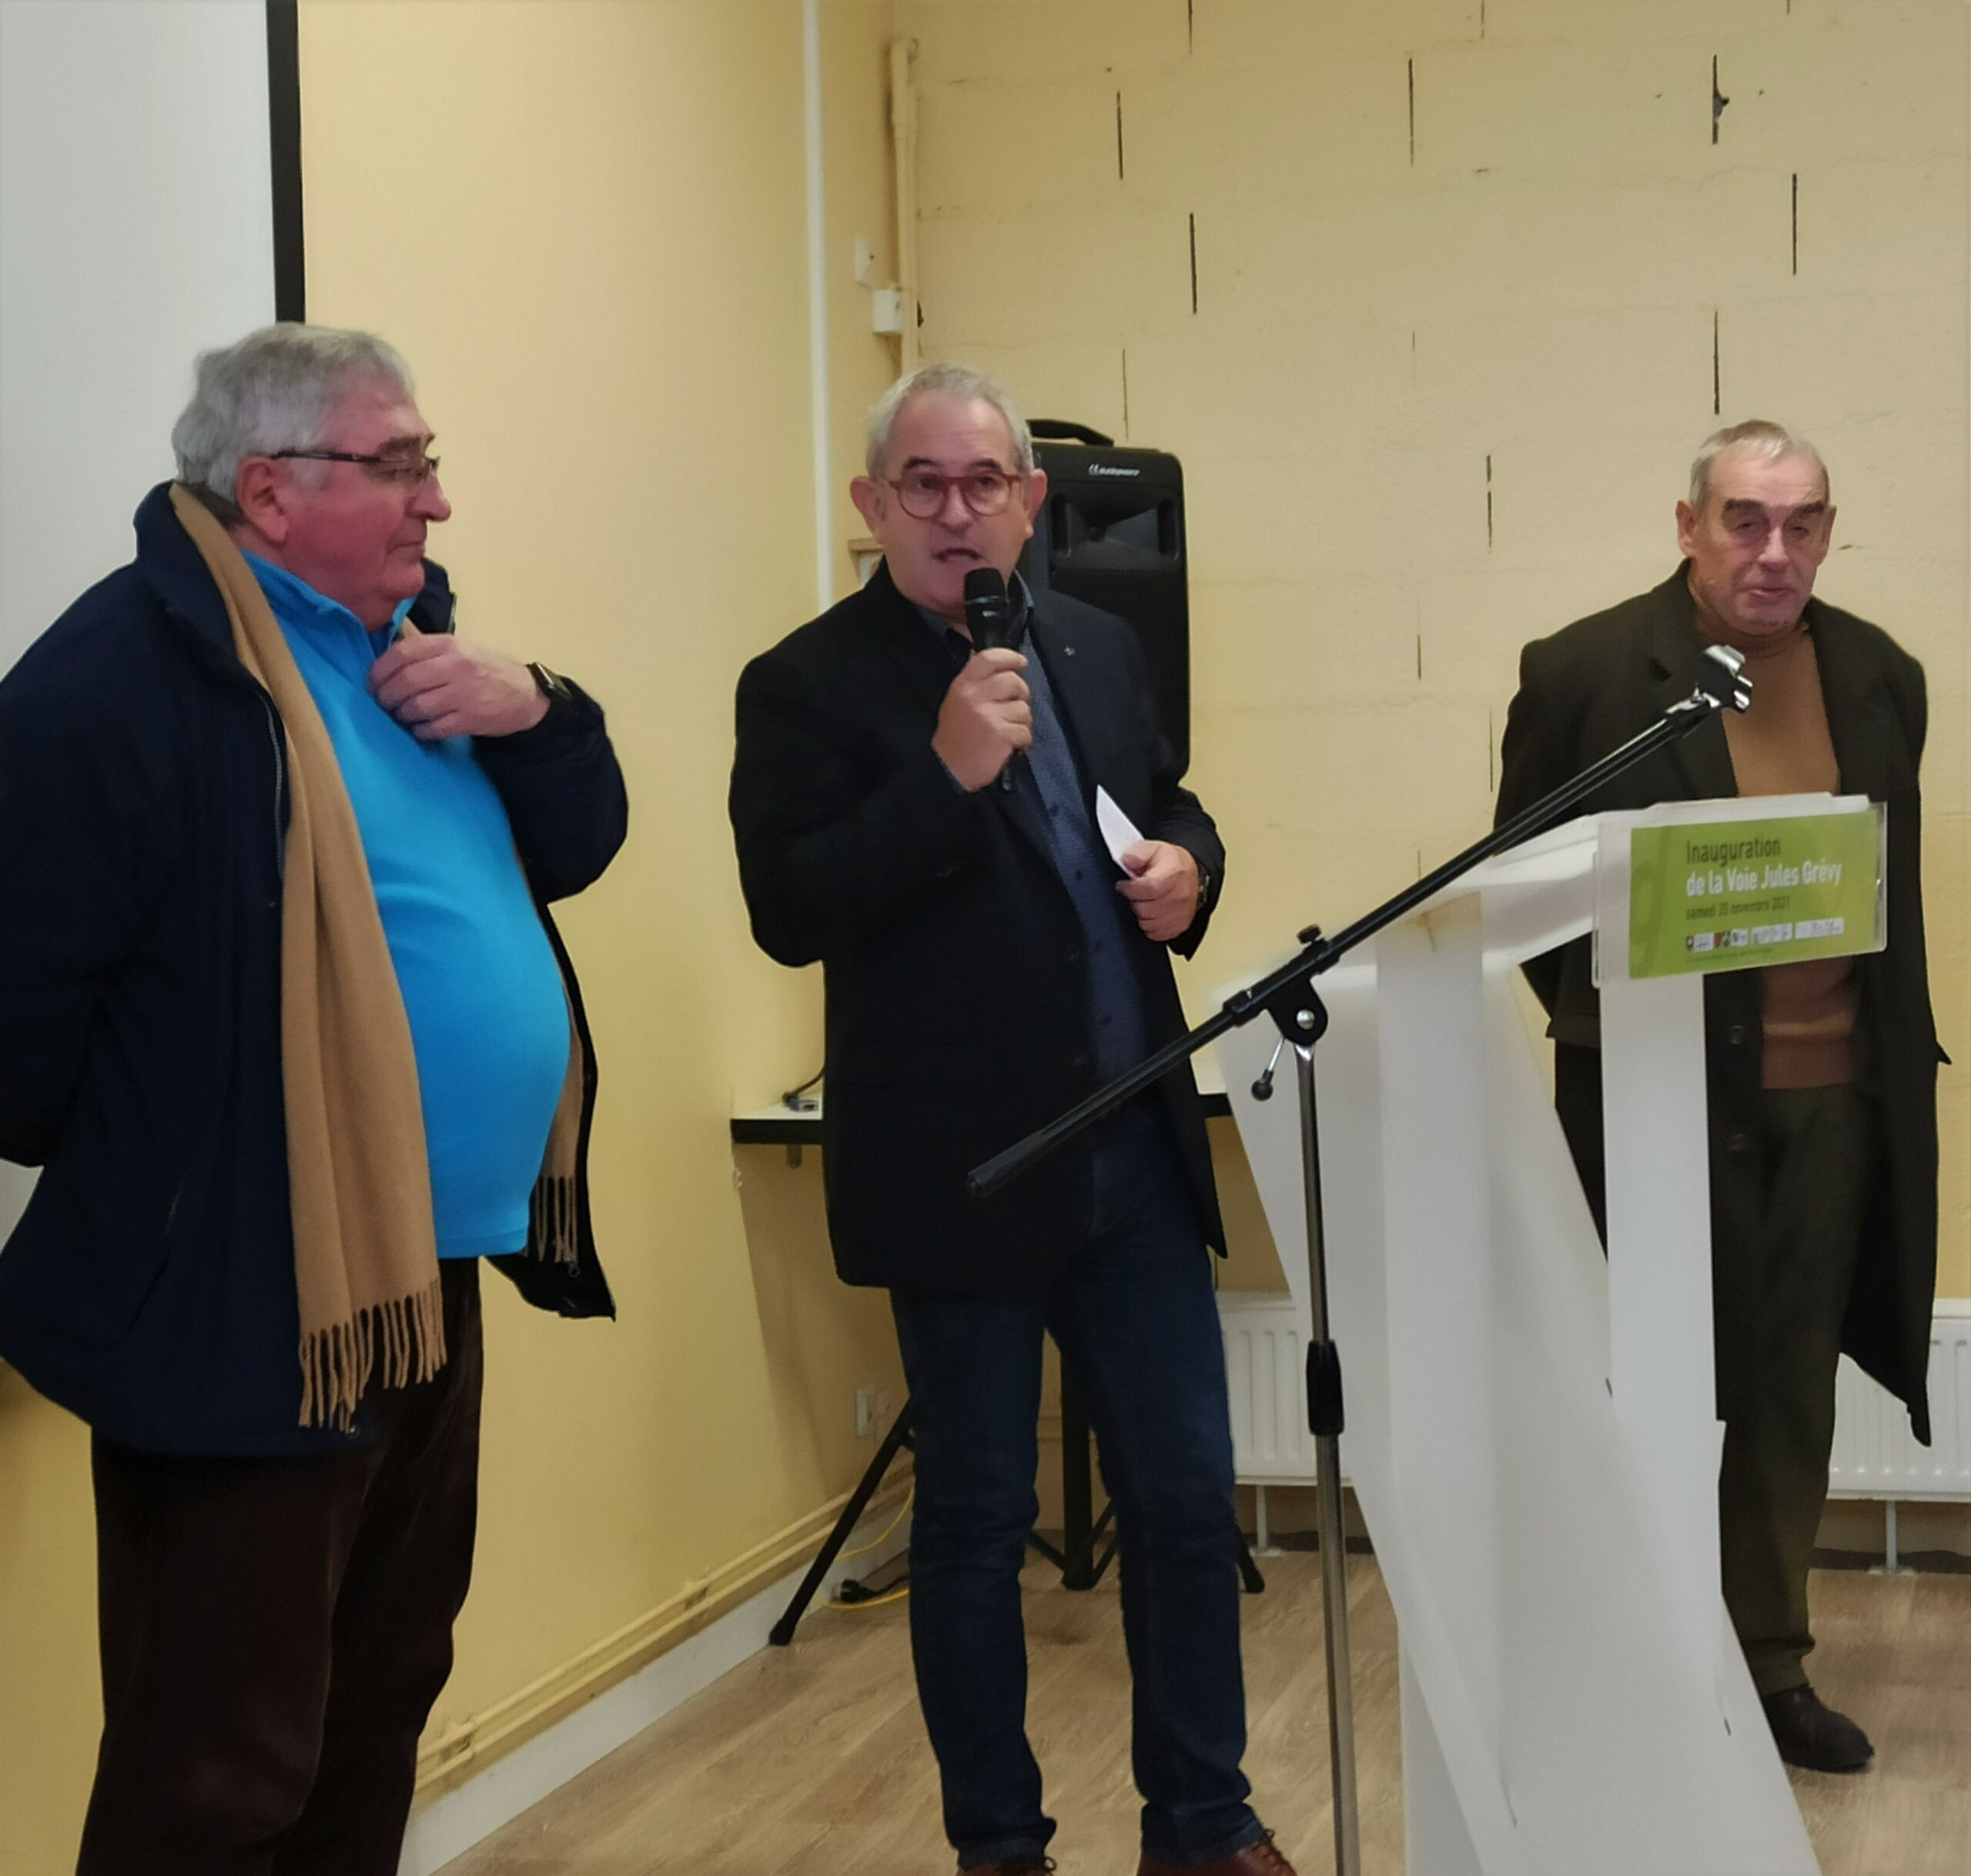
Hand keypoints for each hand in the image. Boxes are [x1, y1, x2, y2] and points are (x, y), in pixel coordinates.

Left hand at [367, 636, 546, 741]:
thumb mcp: (460, 650)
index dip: (379, 670)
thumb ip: (428, 653)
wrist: (527, 695)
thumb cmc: (487, 671)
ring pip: (416, 707)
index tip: (373, 683)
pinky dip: (421, 731)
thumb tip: (386, 665)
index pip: (401, 653)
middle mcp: (455, 666)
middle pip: (405, 682)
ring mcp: (464, 693)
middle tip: (385, 704)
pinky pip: (433, 728)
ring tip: (404, 717)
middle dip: (387, 697)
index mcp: (449, 645)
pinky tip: (422, 729)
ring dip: (403, 715)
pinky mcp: (471, 718)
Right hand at [931, 646, 1031, 790]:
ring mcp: (989, 715)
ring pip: (1023, 709)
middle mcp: (975, 696)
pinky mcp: (1001, 734)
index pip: (989, 659)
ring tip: (1006, 731)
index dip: (1009, 657)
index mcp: (963, 685)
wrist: (947, 769)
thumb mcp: (957, 701)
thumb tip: (1003, 667)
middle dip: (1021, 694)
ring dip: (1020, 722)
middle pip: (1013, 681)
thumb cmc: (955, 737)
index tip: (1021, 662)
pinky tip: (1009, 746)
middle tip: (1013, 708)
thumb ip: (978, 684)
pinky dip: (1022, 741)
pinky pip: (1025, 731)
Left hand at [1116, 840, 1199, 943]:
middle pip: (1144, 909)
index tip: (1123, 885)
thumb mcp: (1154, 848)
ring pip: (1147, 923)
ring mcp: (1181, 915)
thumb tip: (1127, 860)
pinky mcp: (1179, 928)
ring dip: (1141, 913)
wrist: (1189, 875)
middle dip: (1134, 900)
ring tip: (1145, 900)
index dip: (1130, 889)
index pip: (1148, 888)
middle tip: (1135, 892)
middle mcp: (1180, 897)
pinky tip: (1151, 912)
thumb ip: (1138, 852)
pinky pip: (1154, 934)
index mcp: (1174, 876)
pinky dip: (1149, 924)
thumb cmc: (1172, 864)